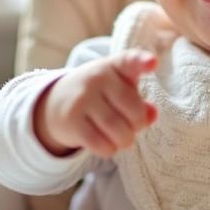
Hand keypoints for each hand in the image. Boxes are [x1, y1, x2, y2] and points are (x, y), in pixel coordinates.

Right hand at [35, 49, 157, 158]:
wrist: (56, 101)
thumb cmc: (100, 95)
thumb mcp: (120, 90)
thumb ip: (139, 101)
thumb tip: (152, 114)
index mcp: (114, 66)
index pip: (129, 60)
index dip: (142, 61)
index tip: (152, 63)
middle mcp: (97, 78)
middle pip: (132, 108)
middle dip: (138, 124)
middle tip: (133, 127)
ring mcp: (82, 98)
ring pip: (117, 129)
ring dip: (125, 140)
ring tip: (123, 139)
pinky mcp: (71, 120)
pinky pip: (100, 144)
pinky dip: (109, 149)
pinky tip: (107, 145)